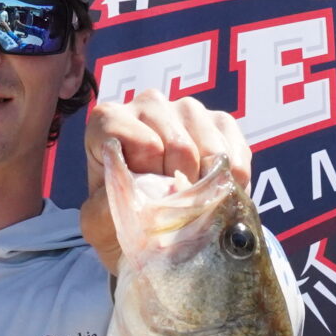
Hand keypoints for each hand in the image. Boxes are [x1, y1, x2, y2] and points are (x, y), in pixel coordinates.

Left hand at [78, 92, 252, 272]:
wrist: (145, 230)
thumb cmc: (116, 220)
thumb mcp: (100, 223)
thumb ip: (108, 209)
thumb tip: (138, 194)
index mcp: (109, 120)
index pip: (143, 143)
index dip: (151, 179)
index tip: (145, 200)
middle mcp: (148, 104)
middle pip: (180, 147)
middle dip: (182, 188)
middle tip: (173, 210)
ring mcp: (188, 109)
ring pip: (211, 150)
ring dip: (208, 187)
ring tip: (192, 204)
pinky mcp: (221, 122)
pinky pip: (235, 154)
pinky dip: (231, 184)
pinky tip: (214, 195)